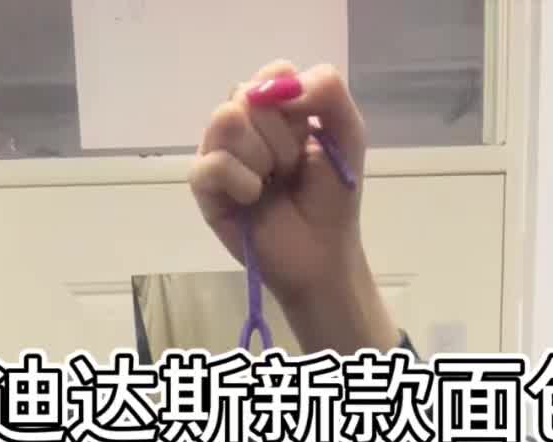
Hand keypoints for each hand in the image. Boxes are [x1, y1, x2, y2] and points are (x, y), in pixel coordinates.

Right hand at [189, 60, 399, 354]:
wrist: (322, 256)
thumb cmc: (332, 199)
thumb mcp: (348, 134)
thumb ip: (328, 90)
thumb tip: (280, 86)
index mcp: (273, 107)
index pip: (273, 74)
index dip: (294, 104)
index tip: (309, 137)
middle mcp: (241, 123)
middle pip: (248, 94)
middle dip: (282, 137)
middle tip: (291, 169)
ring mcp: (218, 152)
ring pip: (226, 120)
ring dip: (261, 156)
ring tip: (272, 184)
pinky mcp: (204, 187)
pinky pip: (213, 163)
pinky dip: (242, 181)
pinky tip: (254, 199)